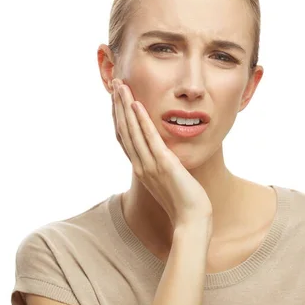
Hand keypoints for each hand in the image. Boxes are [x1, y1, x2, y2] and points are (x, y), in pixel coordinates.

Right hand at [111, 78, 212, 227]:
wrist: (191, 221)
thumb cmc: (183, 203)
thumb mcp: (167, 180)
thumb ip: (161, 165)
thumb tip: (162, 155)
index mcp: (140, 167)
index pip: (124, 136)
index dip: (118, 115)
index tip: (115, 98)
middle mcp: (140, 165)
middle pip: (123, 129)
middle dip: (117, 105)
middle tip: (114, 83)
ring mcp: (150, 165)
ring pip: (132, 130)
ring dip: (125, 106)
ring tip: (121, 86)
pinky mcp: (164, 165)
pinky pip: (150, 139)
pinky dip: (142, 121)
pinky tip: (137, 104)